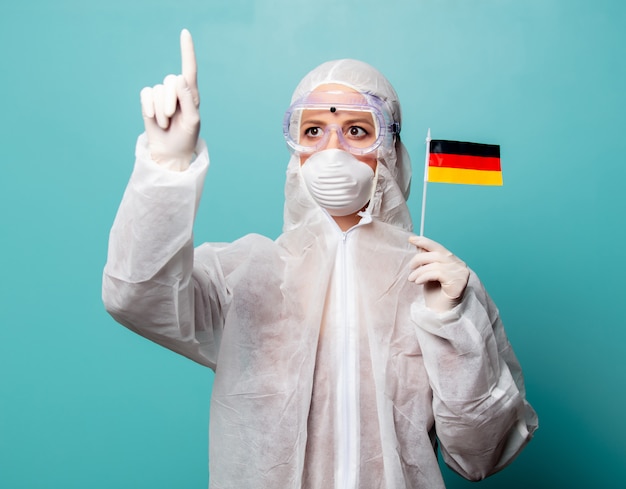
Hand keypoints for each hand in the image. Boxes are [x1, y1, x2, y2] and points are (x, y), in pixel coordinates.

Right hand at [140, 29, 199, 170]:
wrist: (170, 152)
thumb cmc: (185, 137)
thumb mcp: (192, 121)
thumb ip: (188, 100)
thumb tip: (178, 78)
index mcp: (192, 94)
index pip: (189, 69)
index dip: (187, 50)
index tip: (184, 33)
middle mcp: (177, 91)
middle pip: (170, 81)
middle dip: (170, 101)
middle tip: (171, 118)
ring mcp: (161, 95)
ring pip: (157, 90)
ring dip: (160, 110)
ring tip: (165, 123)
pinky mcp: (148, 101)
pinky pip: (146, 94)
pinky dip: (149, 107)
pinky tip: (154, 118)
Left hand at [408, 236, 469, 311]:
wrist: (440, 314)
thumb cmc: (435, 295)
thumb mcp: (427, 273)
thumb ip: (426, 260)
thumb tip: (418, 245)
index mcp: (454, 262)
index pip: (439, 248)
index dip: (425, 242)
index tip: (411, 239)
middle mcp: (460, 266)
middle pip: (437, 254)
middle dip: (420, 258)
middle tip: (410, 267)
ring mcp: (461, 274)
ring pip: (436, 264)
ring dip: (420, 271)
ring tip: (412, 279)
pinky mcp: (459, 282)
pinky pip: (438, 273)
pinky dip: (424, 276)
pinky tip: (418, 282)